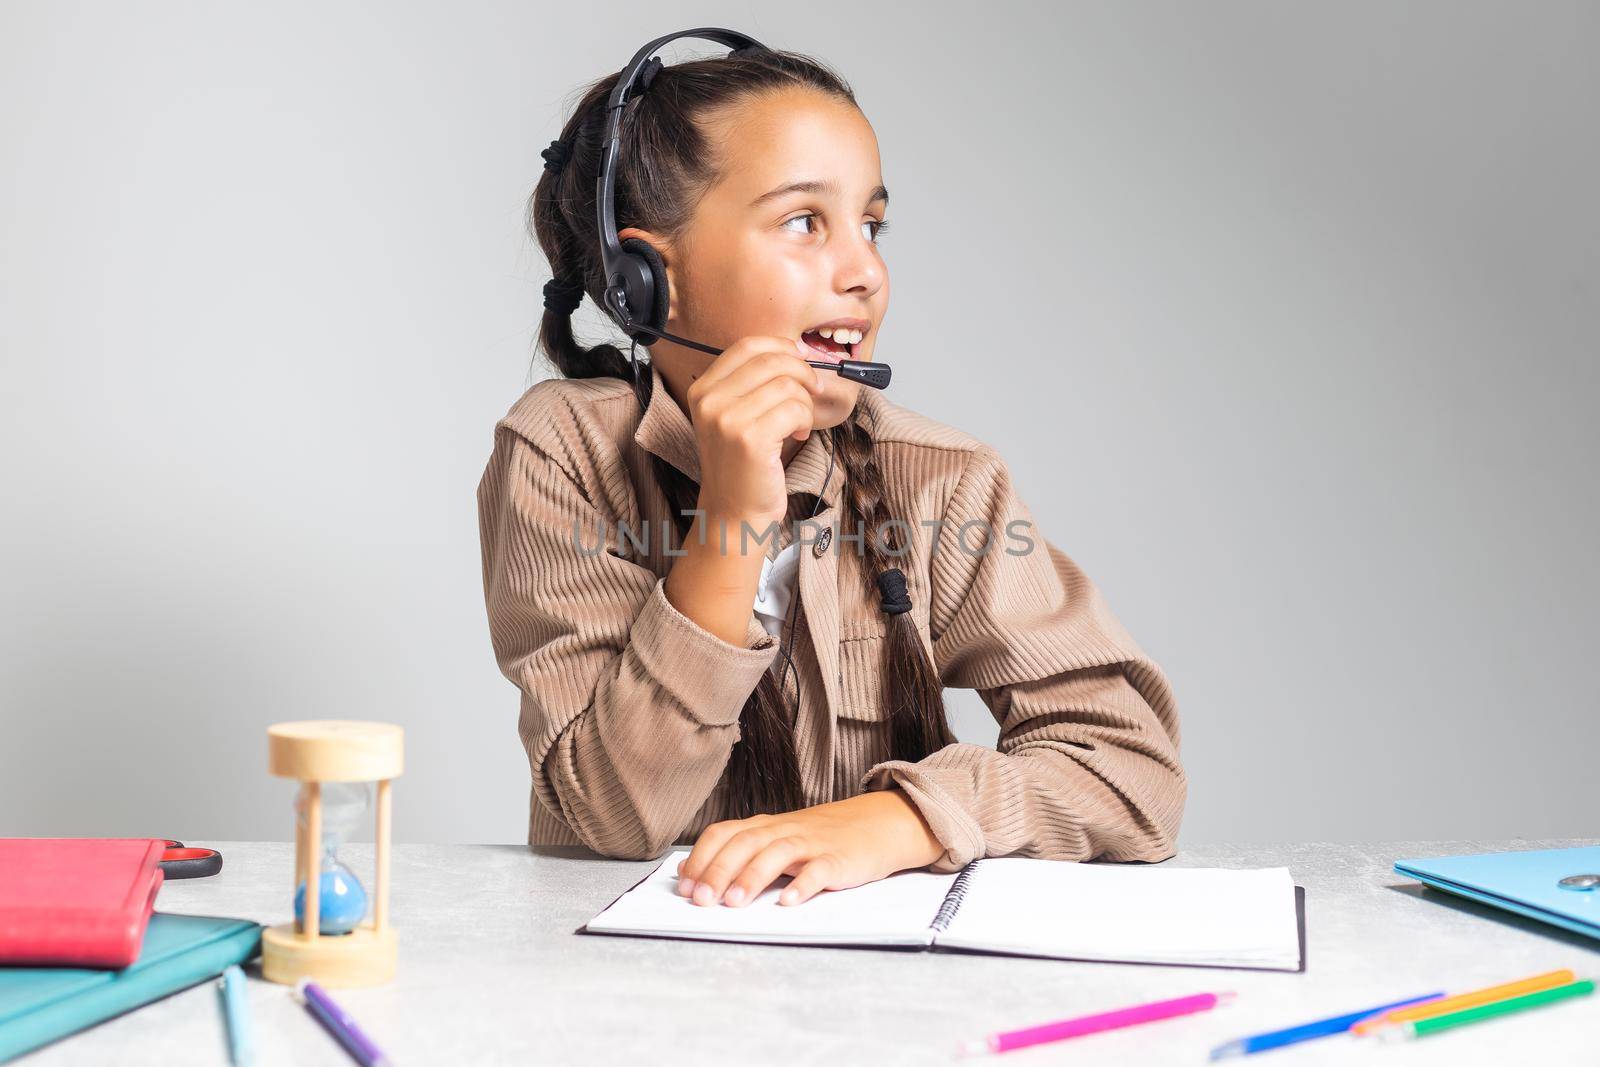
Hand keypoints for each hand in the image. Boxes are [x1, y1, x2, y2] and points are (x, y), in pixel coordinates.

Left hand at [673, 788, 944, 906]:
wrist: (876, 824)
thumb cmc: (820, 839)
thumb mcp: (777, 840)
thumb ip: (739, 853)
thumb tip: (691, 873)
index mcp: (766, 826)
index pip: (724, 834)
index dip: (701, 858)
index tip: (684, 887)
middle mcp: (784, 830)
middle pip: (745, 844)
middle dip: (718, 871)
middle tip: (701, 900)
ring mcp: (812, 843)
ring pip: (777, 853)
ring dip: (752, 877)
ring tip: (734, 903)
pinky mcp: (839, 858)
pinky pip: (819, 870)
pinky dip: (802, 885)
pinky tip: (788, 902)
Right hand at [685, 336, 825, 527]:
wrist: (734, 511)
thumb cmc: (742, 465)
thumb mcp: (733, 416)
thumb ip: (753, 383)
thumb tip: (796, 352)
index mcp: (703, 389)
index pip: (747, 345)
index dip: (782, 347)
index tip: (801, 360)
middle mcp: (710, 401)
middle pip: (772, 360)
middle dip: (803, 372)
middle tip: (813, 391)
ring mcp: (727, 420)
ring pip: (788, 385)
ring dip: (805, 404)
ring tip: (798, 424)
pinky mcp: (750, 439)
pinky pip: (795, 409)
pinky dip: (805, 421)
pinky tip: (796, 436)